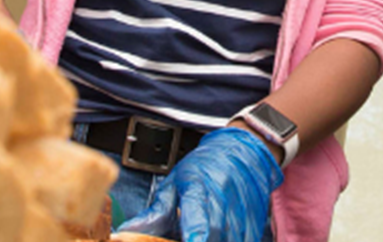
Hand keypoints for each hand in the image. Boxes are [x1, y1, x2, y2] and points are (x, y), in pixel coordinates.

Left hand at [117, 127, 281, 241]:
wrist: (244, 150)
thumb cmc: (205, 167)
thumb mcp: (175, 182)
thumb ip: (155, 211)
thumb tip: (127, 231)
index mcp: (199, 185)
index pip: (197, 211)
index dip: (195, 230)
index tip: (193, 241)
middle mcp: (223, 197)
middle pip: (215, 232)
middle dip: (202, 241)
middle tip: (186, 239)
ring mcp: (243, 209)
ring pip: (231, 239)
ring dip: (217, 241)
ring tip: (201, 237)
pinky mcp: (256, 219)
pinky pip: (246, 241)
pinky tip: (220, 238)